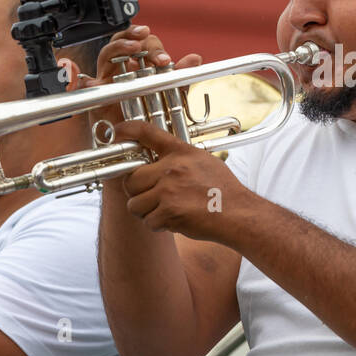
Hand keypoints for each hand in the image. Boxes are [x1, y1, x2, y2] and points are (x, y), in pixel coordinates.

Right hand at [75, 25, 202, 127]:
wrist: (135, 139)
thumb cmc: (149, 112)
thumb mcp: (170, 93)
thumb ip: (180, 76)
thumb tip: (195, 58)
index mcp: (138, 63)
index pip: (142, 43)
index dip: (153, 46)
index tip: (164, 60)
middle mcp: (121, 67)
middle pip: (121, 40)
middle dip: (133, 38)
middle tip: (144, 45)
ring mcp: (107, 79)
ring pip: (106, 54)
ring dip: (118, 47)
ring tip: (133, 48)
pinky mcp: (96, 96)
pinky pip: (88, 86)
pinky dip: (89, 83)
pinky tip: (93, 83)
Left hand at [113, 120, 254, 243]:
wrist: (238, 213)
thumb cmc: (223, 190)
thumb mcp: (203, 161)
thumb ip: (179, 159)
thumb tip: (157, 162)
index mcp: (180, 152)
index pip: (148, 133)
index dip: (127, 130)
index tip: (117, 130)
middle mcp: (172, 168)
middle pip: (131, 180)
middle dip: (136, 192)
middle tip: (150, 198)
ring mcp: (169, 190)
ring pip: (135, 204)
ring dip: (146, 212)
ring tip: (164, 211)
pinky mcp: (169, 211)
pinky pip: (148, 221)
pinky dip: (159, 225)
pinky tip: (174, 221)